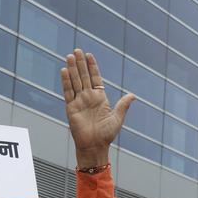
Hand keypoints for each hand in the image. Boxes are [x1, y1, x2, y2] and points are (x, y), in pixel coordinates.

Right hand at [61, 48, 133, 167]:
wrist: (95, 146)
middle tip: (77, 50)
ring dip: (73, 69)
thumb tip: (132, 95)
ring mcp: (79, 102)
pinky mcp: (71, 108)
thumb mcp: (117, 118)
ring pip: (75, 81)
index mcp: (100, 98)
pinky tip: (65, 71)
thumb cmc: (106, 135)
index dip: (92, 67)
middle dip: (81, 63)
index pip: (95, 78)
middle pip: (83, 76)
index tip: (89, 55)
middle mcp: (88, 98)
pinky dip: (66, 82)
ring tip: (70, 56)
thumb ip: (123, 105)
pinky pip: (68, 92)